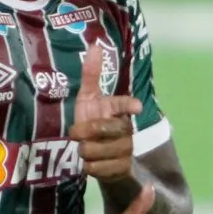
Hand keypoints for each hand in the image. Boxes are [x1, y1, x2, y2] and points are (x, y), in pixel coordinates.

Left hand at [72, 44, 140, 182]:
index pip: (125, 104)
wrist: (97, 156)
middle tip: (76, 134)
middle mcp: (127, 128)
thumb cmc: (91, 121)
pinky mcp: (123, 169)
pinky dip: (91, 167)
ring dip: (86, 151)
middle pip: (107, 129)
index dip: (129, 105)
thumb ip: (91, 74)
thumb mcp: (88, 98)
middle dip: (87, 132)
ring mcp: (127, 149)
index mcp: (118, 109)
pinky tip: (90, 164)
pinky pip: (102, 169)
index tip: (135, 106)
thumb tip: (94, 44)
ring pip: (102, 150)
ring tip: (84, 149)